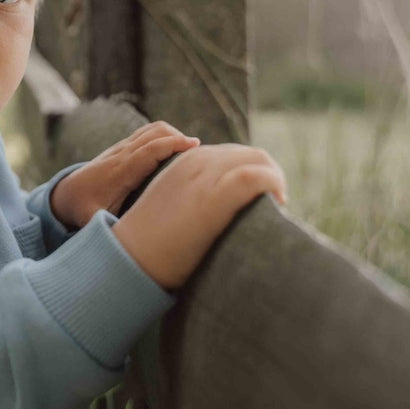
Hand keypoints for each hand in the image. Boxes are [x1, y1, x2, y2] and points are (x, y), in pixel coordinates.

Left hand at [49, 122, 199, 229]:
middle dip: (179, 137)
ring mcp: (122, 147)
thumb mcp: (93, 221)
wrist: (65, 193)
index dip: (172, 145)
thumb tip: (129, 240)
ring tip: (191, 153)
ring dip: (174, 135)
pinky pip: (149, 132)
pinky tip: (177, 151)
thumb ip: (109, 226)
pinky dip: (166, 135)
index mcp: (119, 172)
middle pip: (155, 133)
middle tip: (201, 153)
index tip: (195, 146)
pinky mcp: (124, 147)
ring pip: (153, 129)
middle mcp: (121, 154)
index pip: (149, 150)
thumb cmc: (83, 209)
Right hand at [112, 143, 287, 290]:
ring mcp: (205, 178)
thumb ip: (189, 197)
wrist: (130, 255)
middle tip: (275, 200)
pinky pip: (256, 177)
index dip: (252, 170)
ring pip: (257, 159)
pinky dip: (273, 184)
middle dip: (268, 173)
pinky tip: (278, 202)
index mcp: (184, 162)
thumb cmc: (149, 243)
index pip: (231, 154)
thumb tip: (213, 213)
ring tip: (278, 204)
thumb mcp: (168, 206)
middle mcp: (195, 163)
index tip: (259, 196)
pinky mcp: (214, 196)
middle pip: (249, 153)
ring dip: (274, 179)